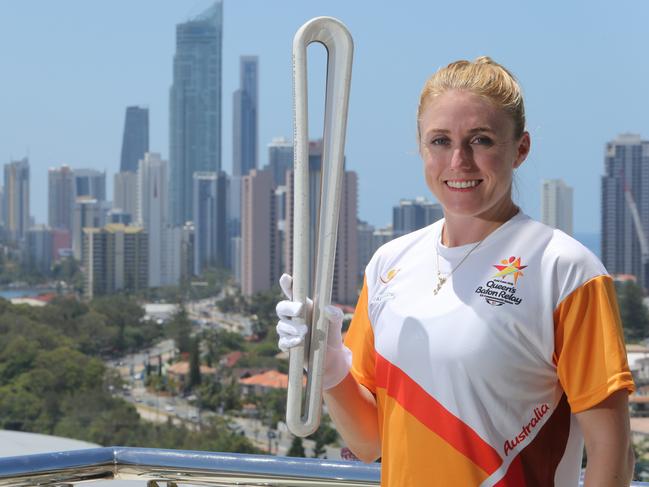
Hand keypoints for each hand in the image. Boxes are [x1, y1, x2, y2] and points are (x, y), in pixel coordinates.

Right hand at [275, 273, 350, 389]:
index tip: (286, 278)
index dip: (287, 284)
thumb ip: (335, 314)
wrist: (331, 358)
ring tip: (305, 332)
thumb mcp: (336, 323)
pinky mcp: (287, 345)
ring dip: (292, 327)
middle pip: (281, 307)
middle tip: (300, 309)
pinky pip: (282, 342)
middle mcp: (293, 317)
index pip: (292, 293)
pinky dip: (289, 341)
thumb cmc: (331, 335)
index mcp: (303, 306)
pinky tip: (298, 342)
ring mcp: (288, 331)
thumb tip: (327, 309)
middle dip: (289, 307)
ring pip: (281, 325)